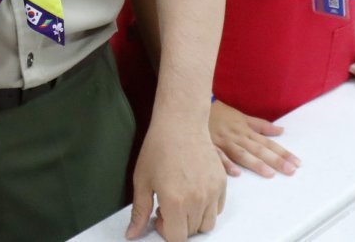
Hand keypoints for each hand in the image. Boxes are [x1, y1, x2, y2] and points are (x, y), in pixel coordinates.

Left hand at [126, 121, 224, 241]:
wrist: (180, 123)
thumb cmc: (158, 148)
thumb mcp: (142, 180)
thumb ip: (139, 212)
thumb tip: (132, 235)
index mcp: (175, 202)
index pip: (176, 238)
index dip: (165, 231)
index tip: (158, 216)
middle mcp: (197, 200)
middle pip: (190, 232)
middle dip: (177, 224)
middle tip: (166, 203)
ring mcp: (212, 192)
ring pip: (206, 223)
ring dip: (193, 219)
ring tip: (180, 199)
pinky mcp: (222, 183)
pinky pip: (217, 209)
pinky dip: (207, 208)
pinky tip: (193, 191)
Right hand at [208, 100, 297, 177]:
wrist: (193, 105)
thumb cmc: (218, 113)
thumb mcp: (240, 116)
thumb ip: (260, 125)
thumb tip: (281, 131)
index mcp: (245, 130)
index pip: (268, 142)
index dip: (282, 152)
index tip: (297, 163)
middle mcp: (237, 136)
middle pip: (258, 149)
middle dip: (275, 160)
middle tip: (290, 171)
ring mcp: (223, 141)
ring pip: (241, 154)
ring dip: (255, 163)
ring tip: (269, 174)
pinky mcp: (209, 146)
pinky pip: (218, 156)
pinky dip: (226, 164)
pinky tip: (235, 173)